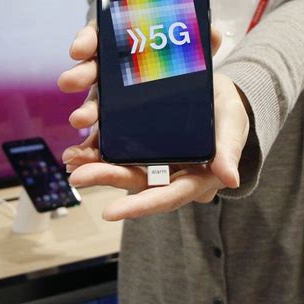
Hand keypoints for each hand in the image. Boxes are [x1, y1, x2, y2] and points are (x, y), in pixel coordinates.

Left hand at [58, 24, 249, 220]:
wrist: (218, 91)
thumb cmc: (230, 112)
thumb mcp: (233, 124)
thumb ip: (229, 149)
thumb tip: (231, 179)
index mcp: (194, 178)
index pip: (166, 196)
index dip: (140, 205)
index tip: (111, 212)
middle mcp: (170, 172)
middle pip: (137, 181)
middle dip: (107, 179)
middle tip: (78, 176)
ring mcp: (155, 156)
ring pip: (123, 165)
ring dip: (96, 163)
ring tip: (71, 160)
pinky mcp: (143, 137)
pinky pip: (120, 144)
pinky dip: (99, 145)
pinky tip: (79, 143)